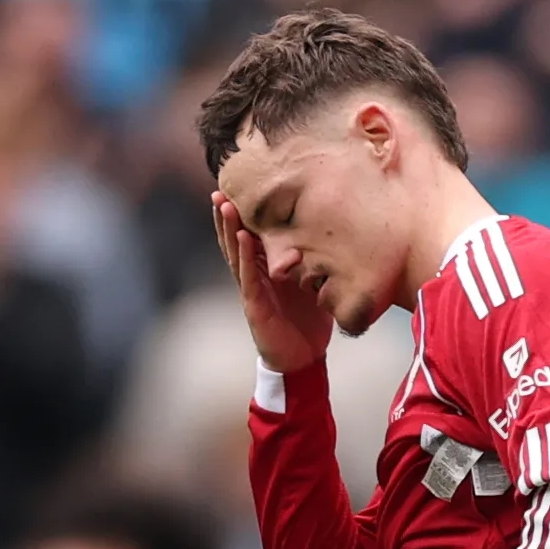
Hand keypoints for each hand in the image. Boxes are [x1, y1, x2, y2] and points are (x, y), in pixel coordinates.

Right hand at [212, 191, 331, 374]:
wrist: (303, 358)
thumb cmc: (307, 321)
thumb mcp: (312, 283)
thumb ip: (312, 262)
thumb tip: (331, 234)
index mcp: (265, 271)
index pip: (249, 238)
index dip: (240, 217)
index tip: (234, 190)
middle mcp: (254, 278)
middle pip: (235, 242)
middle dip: (227, 217)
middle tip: (219, 191)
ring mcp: (252, 291)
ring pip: (236, 255)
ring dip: (230, 230)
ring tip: (224, 206)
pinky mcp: (255, 306)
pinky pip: (248, 277)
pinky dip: (245, 257)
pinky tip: (242, 238)